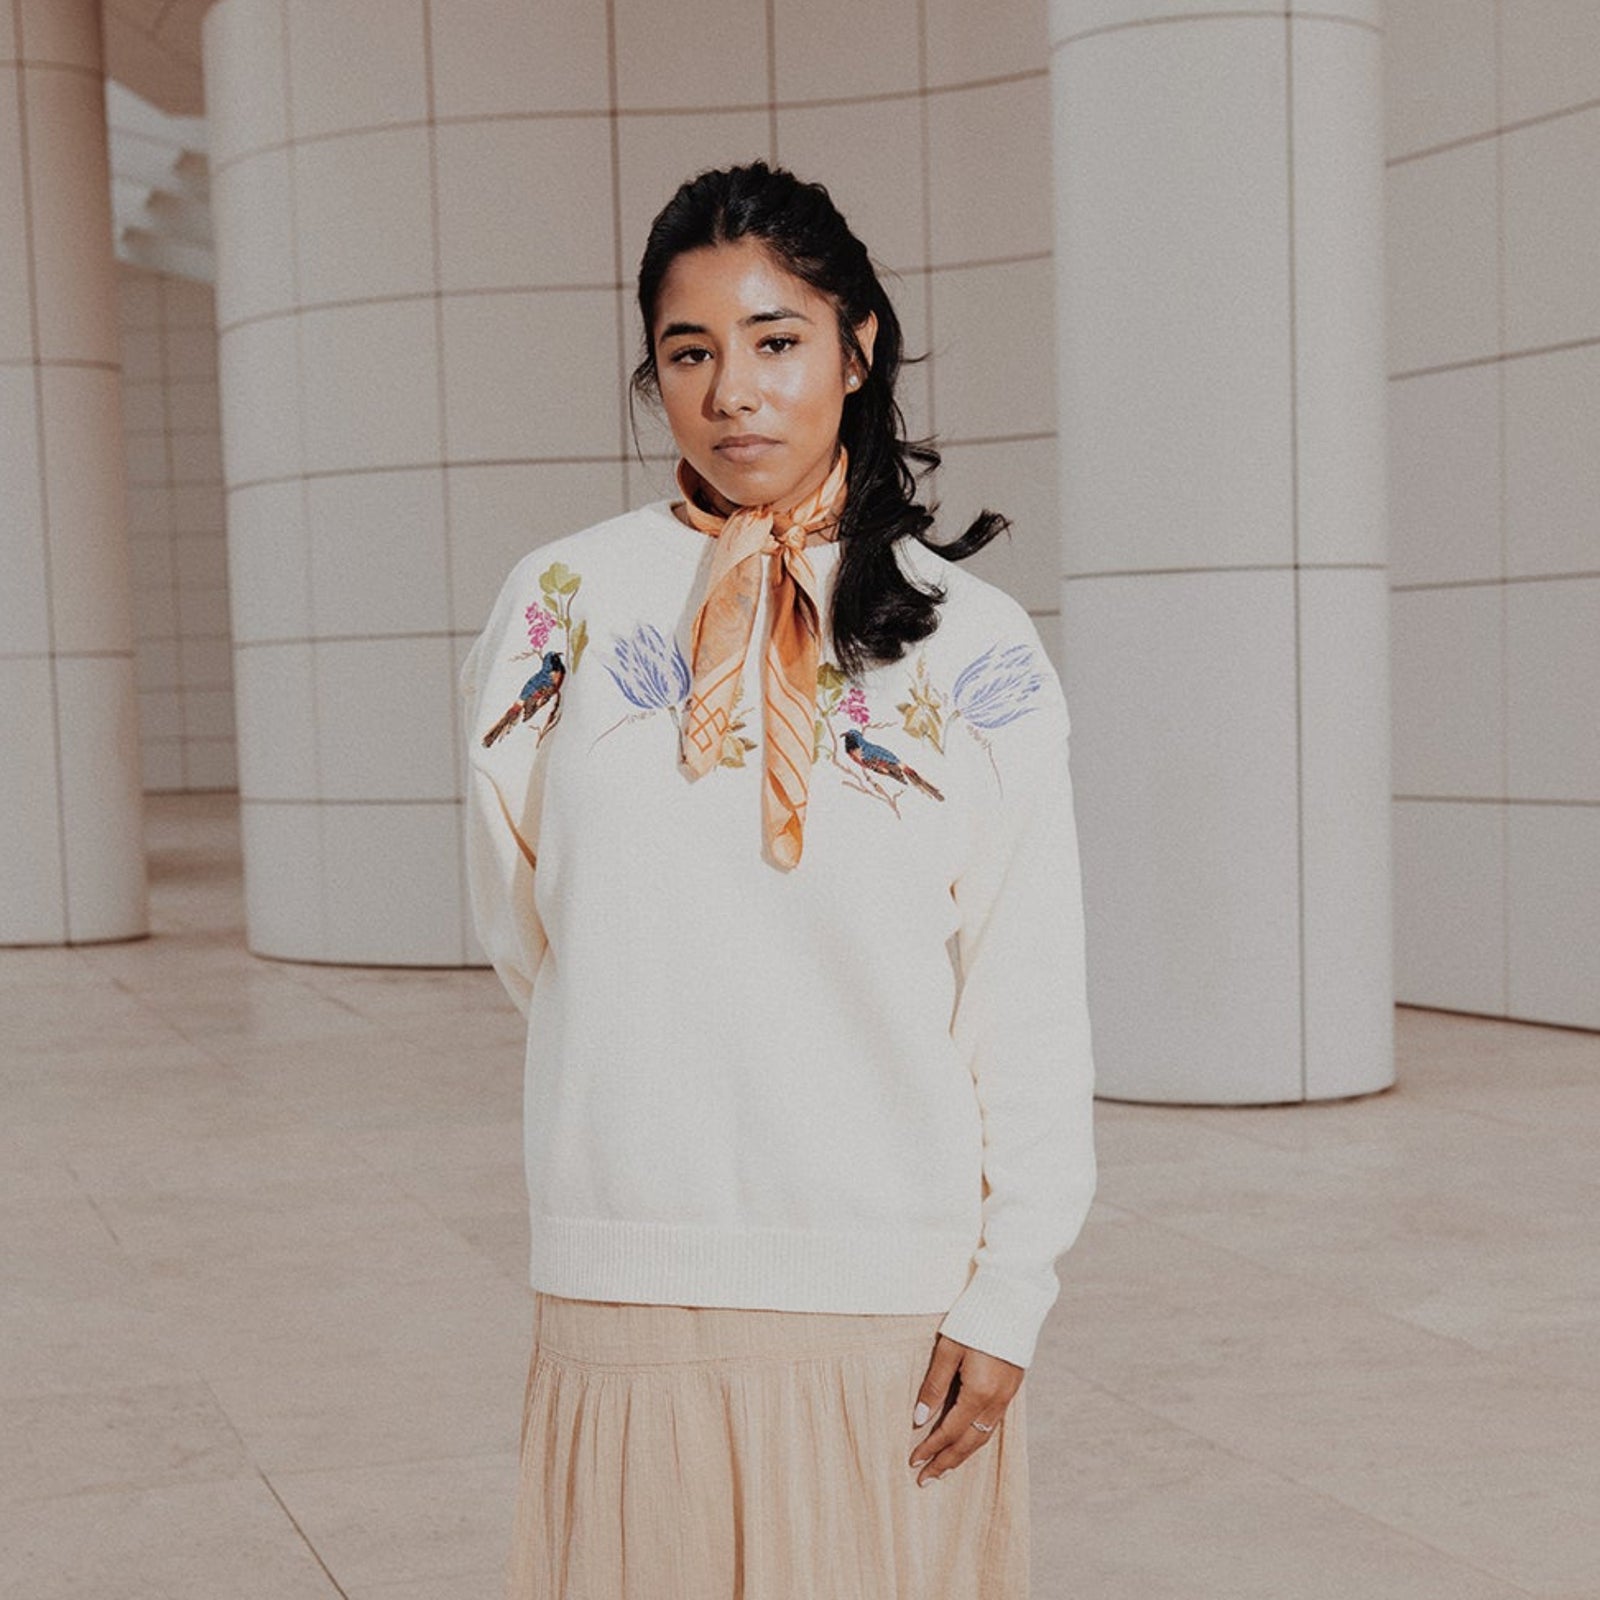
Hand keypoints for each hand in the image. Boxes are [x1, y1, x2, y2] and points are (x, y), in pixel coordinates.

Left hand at [907, 1333, 1022, 1485]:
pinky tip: (967, 1442)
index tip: (913, 1463)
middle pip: (969, 1443)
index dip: (931, 1449)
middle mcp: (996, 1401)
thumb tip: (919, 1420)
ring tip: (944, 1468)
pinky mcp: (1012, 1389)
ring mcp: (1008, 1396)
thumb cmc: (975, 1319)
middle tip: (926, 1479)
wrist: (1013, 1299)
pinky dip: (977, 1439)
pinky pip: (993, 1425)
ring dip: (962, 1455)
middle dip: (947, 1462)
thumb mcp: (948, 1349)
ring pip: (983, 1437)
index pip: (950, 1432)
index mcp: (979, 1393)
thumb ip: (934, 1386)